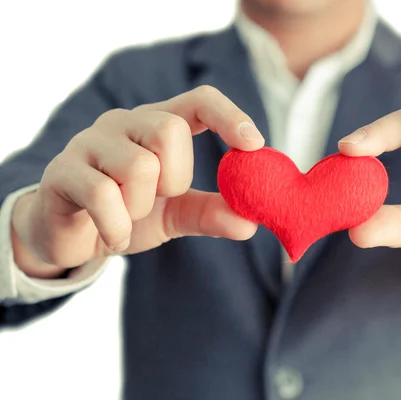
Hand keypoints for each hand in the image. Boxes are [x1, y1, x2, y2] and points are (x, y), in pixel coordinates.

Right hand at [11, 86, 264, 277]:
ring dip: (140, 207)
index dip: (229, 116)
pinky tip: (113, 236)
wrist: (69, 238)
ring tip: (127, 218)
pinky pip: (102, 196)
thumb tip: (250, 223)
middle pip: (169, 130)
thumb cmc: (126, 213)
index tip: (255, 144)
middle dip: (175, 178)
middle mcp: (123, 124)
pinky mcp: (62, 171)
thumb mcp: (175, 215)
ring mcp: (89, 143)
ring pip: (139, 166)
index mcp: (157, 125)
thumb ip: (210, 213)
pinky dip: (117, 227)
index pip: (198, 100)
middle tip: (159, 199)